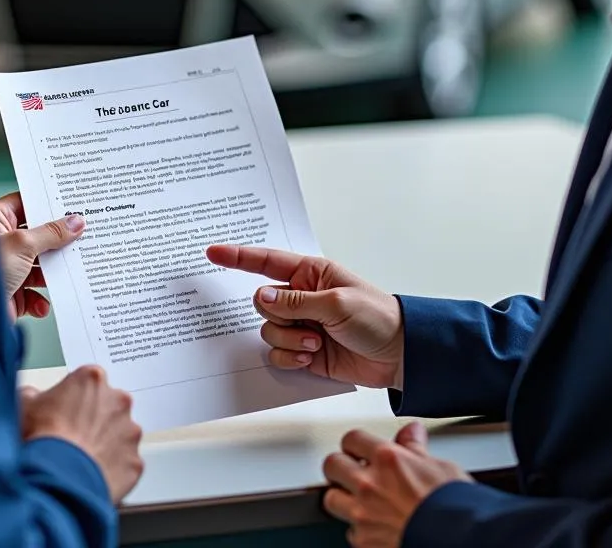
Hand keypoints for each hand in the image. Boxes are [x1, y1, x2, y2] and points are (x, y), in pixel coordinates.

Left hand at [0, 192, 84, 319]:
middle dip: (57, 241)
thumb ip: (51, 233)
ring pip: (39, 266)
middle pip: (37, 236)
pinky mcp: (11, 293)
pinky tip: (41, 304)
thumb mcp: (22, 244)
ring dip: (52, 273)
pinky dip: (40, 300)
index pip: (25, 205)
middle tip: (81, 236)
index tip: (71, 204)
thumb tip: (75, 222)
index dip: (47, 205)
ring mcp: (7, 268)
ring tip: (67, 273)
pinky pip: (33, 293)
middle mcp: (2, 243)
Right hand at [19, 366, 142, 502]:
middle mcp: (118, 401)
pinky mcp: (134, 462)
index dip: (74, 400)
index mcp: (92, 380)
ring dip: (106, 445)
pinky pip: (125, 465)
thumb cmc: (41, 440)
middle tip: (75, 438)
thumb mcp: (24, 406)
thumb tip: (32, 397)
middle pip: (109, 407)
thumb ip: (33, 395)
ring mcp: (130, 432)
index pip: (87, 383)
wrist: (56, 478)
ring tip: (82, 461)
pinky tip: (92, 477)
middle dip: (95, 420)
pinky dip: (112, 471)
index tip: (66, 413)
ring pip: (121, 436)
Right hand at [205, 245, 403, 387]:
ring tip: (315, 344)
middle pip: (262, 303)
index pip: (266, 262)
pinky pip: (277, 354)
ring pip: (268, 331)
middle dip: (279, 317)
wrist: (399, 355)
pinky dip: (290, 358)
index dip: (237, 257)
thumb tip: (261, 297)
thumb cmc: (377, 318)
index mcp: (310, 274)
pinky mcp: (303, 351)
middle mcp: (301, 297)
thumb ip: (295, 301)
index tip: (212, 252)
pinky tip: (311, 357)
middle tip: (307, 324)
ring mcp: (301, 325)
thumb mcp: (336, 303)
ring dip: (288, 340)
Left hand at [322, 423, 471, 546]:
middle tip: (351, 470)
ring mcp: (364, 515)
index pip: (352, 438)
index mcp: (387, 459)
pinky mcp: (365, 542)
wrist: (460, 542)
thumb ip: (416, 449)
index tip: (359, 448)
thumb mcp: (440, 466)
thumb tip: (411, 432)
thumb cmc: (455, 507)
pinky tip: (375, 526)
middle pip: (332, 464)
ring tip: (358, 499)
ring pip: (332, 499)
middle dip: (341, 466)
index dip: (355, 443)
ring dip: (343, 497)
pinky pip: (350, 531)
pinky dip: (360, 529)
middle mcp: (369, 484)